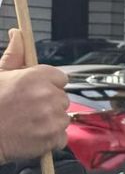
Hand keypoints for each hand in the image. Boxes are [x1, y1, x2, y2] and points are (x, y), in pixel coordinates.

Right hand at [0, 30, 69, 159]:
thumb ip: (14, 55)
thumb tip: (18, 34)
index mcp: (36, 77)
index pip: (60, 78)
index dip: (48, 85)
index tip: (36, 92)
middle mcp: (48, 95)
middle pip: (61, 98)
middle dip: (48, 103)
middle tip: (26, 110)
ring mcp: (52, 117)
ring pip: (62, 118)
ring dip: (50, 122)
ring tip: (27, 123)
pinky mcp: (53, 137)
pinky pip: (61, 137)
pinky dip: (50, 139)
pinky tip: (32, 135)